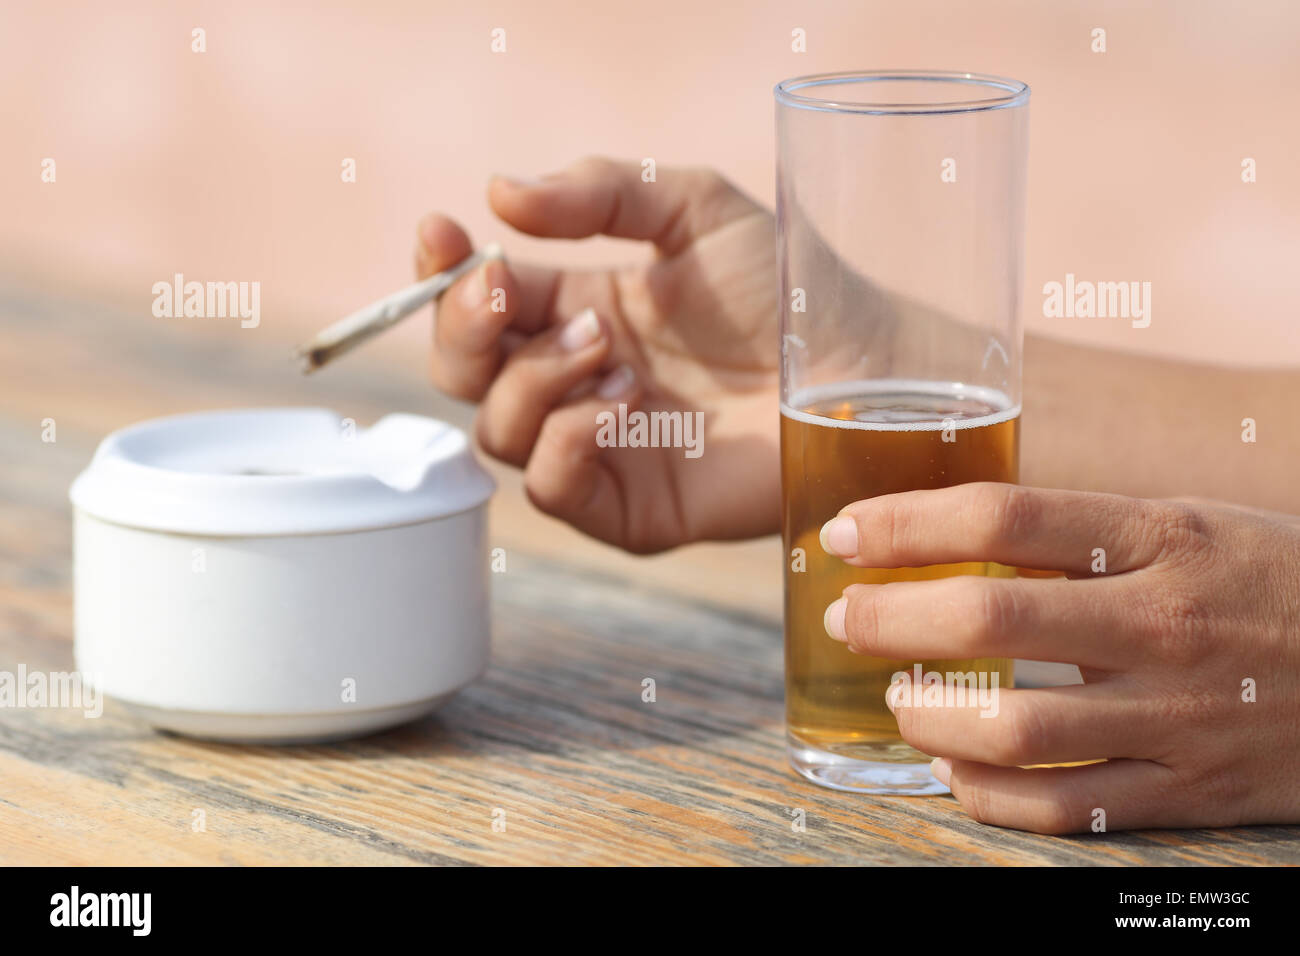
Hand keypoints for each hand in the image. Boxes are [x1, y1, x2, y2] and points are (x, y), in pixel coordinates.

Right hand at [415, 157, 779, 551]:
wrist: (857, 367)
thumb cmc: (786, 289)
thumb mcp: (692, 208)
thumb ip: (599, 193)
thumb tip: (497, 192)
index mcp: (581, 312)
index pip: (481, 301)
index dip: (444, 270)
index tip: (441, 231)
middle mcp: (578, 383)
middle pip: (464, 374)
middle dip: (462, 329)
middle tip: (501, 288)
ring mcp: (601, 449)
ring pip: (497, 429)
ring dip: (534, 376)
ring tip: (609, 348)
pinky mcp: (632, 508)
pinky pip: (551, 488)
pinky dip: (566, 439)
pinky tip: (621, 403)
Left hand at [819, 483, 1299, 832]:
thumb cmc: (1268, 582)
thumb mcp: (1188, 524)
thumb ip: (1081, 530)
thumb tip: (950, 530)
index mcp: (1162, 537)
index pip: (1002, 518)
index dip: (904, 524)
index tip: (845, 534)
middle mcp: (1164, 625)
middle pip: (991, 621)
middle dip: (891, 620)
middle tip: (847, 618)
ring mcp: (1177, 716)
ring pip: (1017, 732)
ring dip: (927, 717)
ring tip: (898, 699)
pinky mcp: (1190, 793)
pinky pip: (1065, 811)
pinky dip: (987, 795)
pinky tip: (953, 768)